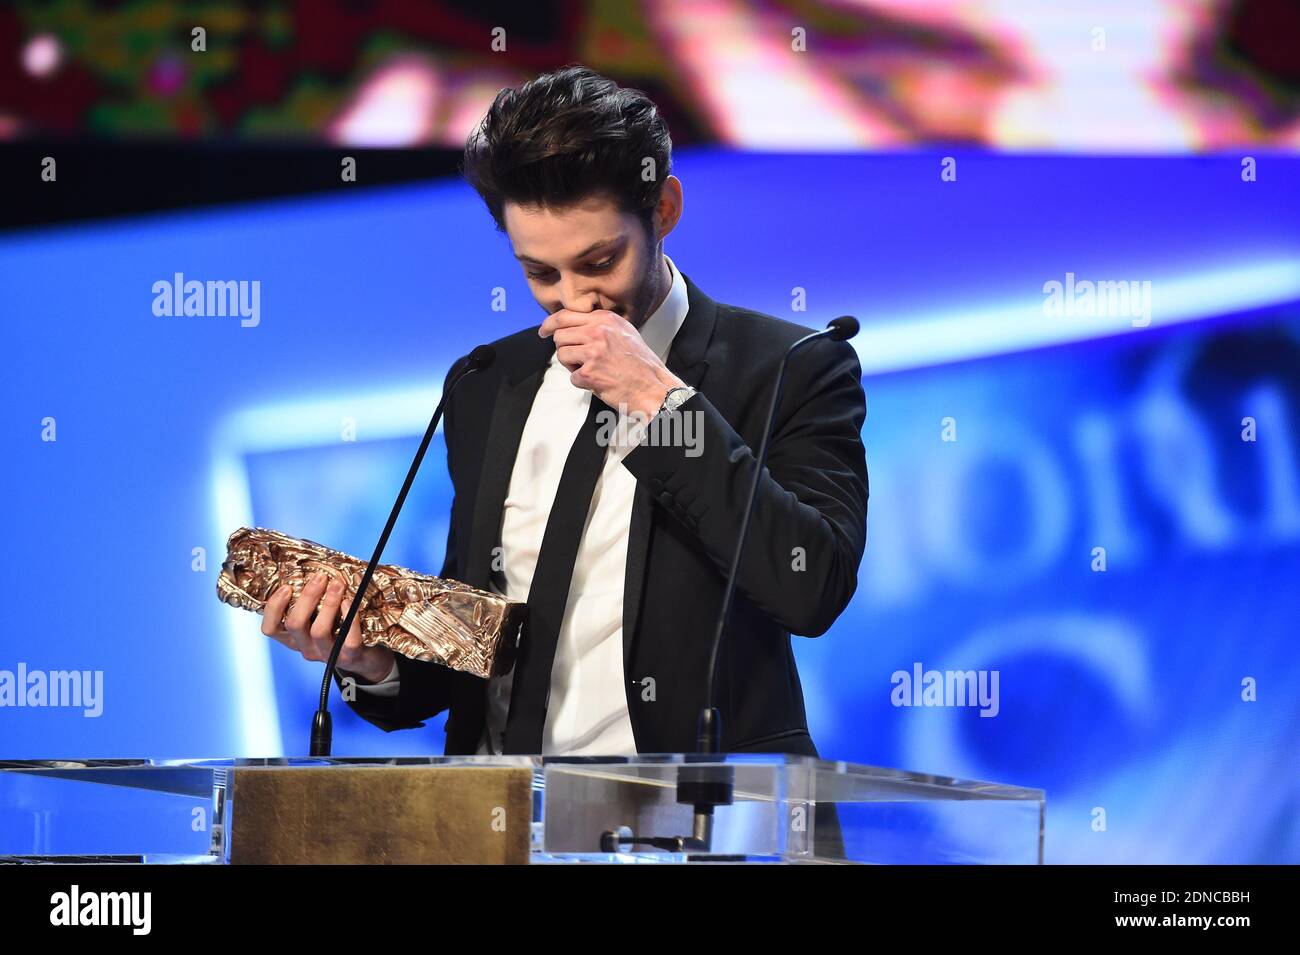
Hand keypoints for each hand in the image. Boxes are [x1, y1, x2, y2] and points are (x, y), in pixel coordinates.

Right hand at [261, 572, 394, 682]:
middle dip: (307, 597)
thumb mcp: (318, 617)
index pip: (270, 629)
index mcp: (294, 637)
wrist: (365, 655)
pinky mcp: (349, 656)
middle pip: (295, 624)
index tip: (286, 587)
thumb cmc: (338, 628)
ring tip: (338, 584)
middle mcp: (306, 647)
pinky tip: (350, 602)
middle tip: (320, 577)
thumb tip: (311, 572)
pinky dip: (350, 618)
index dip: (273, 608)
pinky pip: (348, 639)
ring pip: (319, 631)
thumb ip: (310, 601)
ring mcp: (326, 654)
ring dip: (329, 603)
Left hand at [539, 308, 684, 417]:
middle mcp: (598, 331)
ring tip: (593, 370)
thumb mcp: (624, 333)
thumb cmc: (640, 365)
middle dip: (565, 349)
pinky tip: (599, 382)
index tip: (543, 331)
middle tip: (580, 360)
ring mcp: (593, 351)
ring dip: (572, 366)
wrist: (654, 388)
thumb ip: (600, 326)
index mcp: (605, 319)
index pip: (565, 315)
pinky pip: (572, 377)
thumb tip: (573, 326)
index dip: (549, 324)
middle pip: (559, 336)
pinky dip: (582, 383)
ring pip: (562, 354)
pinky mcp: (589, 372)